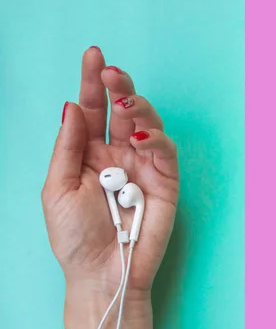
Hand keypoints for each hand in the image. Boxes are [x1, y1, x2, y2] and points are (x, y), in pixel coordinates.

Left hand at [42, 47, 178, 298]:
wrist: (102, 273)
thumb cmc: (75, 237)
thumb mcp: (57, 187)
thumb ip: (68, 147)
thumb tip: (72, 107)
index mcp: (89, 154)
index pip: (92, 110)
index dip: (91, 83)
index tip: (93, 55)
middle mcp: (118, 154)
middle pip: (122, 111)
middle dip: (118, 86)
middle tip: (111, 72)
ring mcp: (143, 166)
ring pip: (148, 124)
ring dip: (138, 107)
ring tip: (125, 101)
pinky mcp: (165, 181)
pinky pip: (164, 152)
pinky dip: (156, 138)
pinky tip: (142, 135)